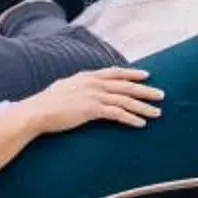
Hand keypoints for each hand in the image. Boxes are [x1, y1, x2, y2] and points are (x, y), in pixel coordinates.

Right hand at [19, 67, 162, 135]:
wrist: (36, 112)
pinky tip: (141, 124)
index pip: (115, 72)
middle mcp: (93, 83)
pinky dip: (131, 118)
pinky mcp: (92, 110)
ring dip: (143, 107)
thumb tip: (81, 85)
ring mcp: (93, 95)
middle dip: (145, 90)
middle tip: (161, 95)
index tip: (146, 76)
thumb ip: (77, 85)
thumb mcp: (64, 87)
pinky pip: (117, 114)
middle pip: (126, 86)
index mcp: (87, 76)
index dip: (131, 74)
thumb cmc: (46, 104)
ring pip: (125, 100)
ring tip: (157, 113)